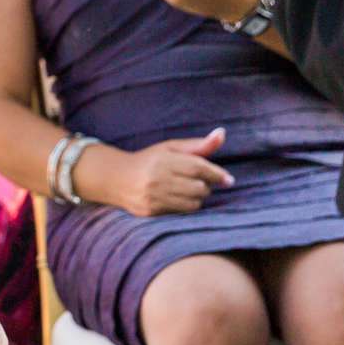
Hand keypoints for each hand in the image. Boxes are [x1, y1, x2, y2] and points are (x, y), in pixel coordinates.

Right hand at [84, 128, 233, 216]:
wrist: (115, 178)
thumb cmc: (149, 160)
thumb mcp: (171, 148)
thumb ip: (198, 145)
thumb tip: (222, 133)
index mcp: (164, 160)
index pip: (198, 167)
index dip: (216, 174)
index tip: (228, 180)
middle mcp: (158, 178)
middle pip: (198, 188)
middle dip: (205, 185)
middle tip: (199, 181)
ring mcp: (153, 196)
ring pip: (192, 203)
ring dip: (197, 197)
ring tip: (187, 189)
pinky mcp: (150, 211)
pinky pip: (181, 212)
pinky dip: (186, 206)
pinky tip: (178, 198)